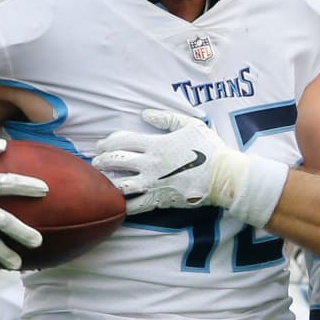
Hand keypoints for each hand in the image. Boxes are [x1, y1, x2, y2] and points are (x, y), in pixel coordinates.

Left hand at [93, 109, 287, 225]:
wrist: (223, 176)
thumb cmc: (209, 148)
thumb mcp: (190, 125)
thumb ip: (165, 118)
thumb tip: (144, 113)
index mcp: (156, 145)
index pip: (122, 140)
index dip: (107, 141)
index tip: (100, 144)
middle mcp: (150, 164)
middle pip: (116, 161)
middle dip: (101, 160)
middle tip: (95, 161)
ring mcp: (153, 184)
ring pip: (120, 184)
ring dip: (106, 182)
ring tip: (100, 181)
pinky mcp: (159, 200)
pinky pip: (134, 206)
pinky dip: (122, 205)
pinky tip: (114, 203)